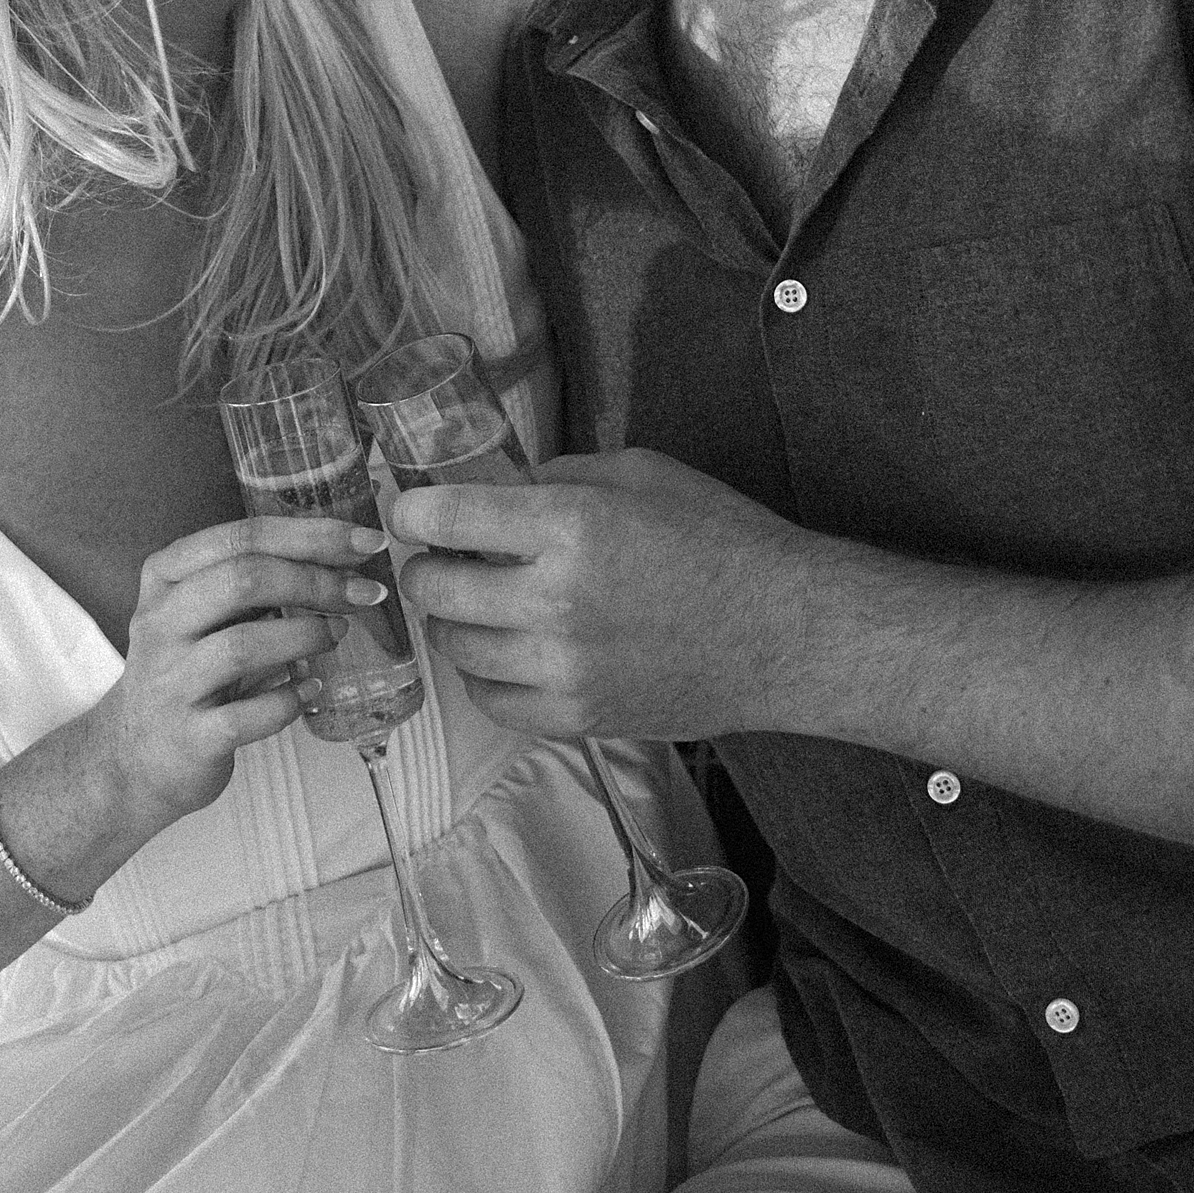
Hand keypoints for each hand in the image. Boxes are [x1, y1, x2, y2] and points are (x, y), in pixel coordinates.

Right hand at [90, 515, 386, 831]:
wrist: (133, 756)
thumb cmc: (187, 669)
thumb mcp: (202, 611)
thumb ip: (254, 579)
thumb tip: (346, 553)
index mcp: (166, 577)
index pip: (241, 536)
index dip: (312, 534)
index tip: (367, 541)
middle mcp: (159, 623)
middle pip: (243, 579)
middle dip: (316, 581)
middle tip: (364, 593)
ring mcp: (168, 683)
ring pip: (243, 645)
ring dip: (306, 635)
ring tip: (337, 634)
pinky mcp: (187, 737)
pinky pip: (247, 716)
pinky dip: (289, 699)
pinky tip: (310, 690)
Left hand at [388, 449, 798, 740]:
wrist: (784, 632)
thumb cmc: (719, 537)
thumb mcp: (639, 474)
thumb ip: (559, 477)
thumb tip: (498, 488)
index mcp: (570, 526)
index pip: (449, 518)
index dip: (412, 509)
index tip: (409, 509)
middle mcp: (556, 601)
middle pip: (437, 590)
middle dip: (424, 567)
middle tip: (436, 557)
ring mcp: (563, 669)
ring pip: (456, 649)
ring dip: (451, 622)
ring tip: (472, 604)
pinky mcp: (578, 718)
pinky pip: (491, 702)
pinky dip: (482, 674)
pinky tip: (501, 651)